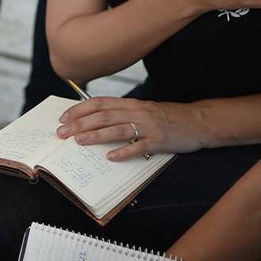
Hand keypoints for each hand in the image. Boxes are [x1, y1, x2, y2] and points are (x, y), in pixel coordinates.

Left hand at [58, 96, 201, 159]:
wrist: (197, 121)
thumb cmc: (168, 116)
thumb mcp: (143, 109)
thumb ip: (122, 113)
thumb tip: (95, 119)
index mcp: (131, 103)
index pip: (99, 103)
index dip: (79, 109)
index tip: (63, 118)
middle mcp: (137, 111)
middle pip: (104, 115)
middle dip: (80, 123)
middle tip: (63, 133)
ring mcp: (149, 126)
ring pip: (117, 129)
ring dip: (96, 135)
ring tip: (79, 141)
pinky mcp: (160, 141)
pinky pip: (139, 147)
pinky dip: (124, 152)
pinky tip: (111, 157)